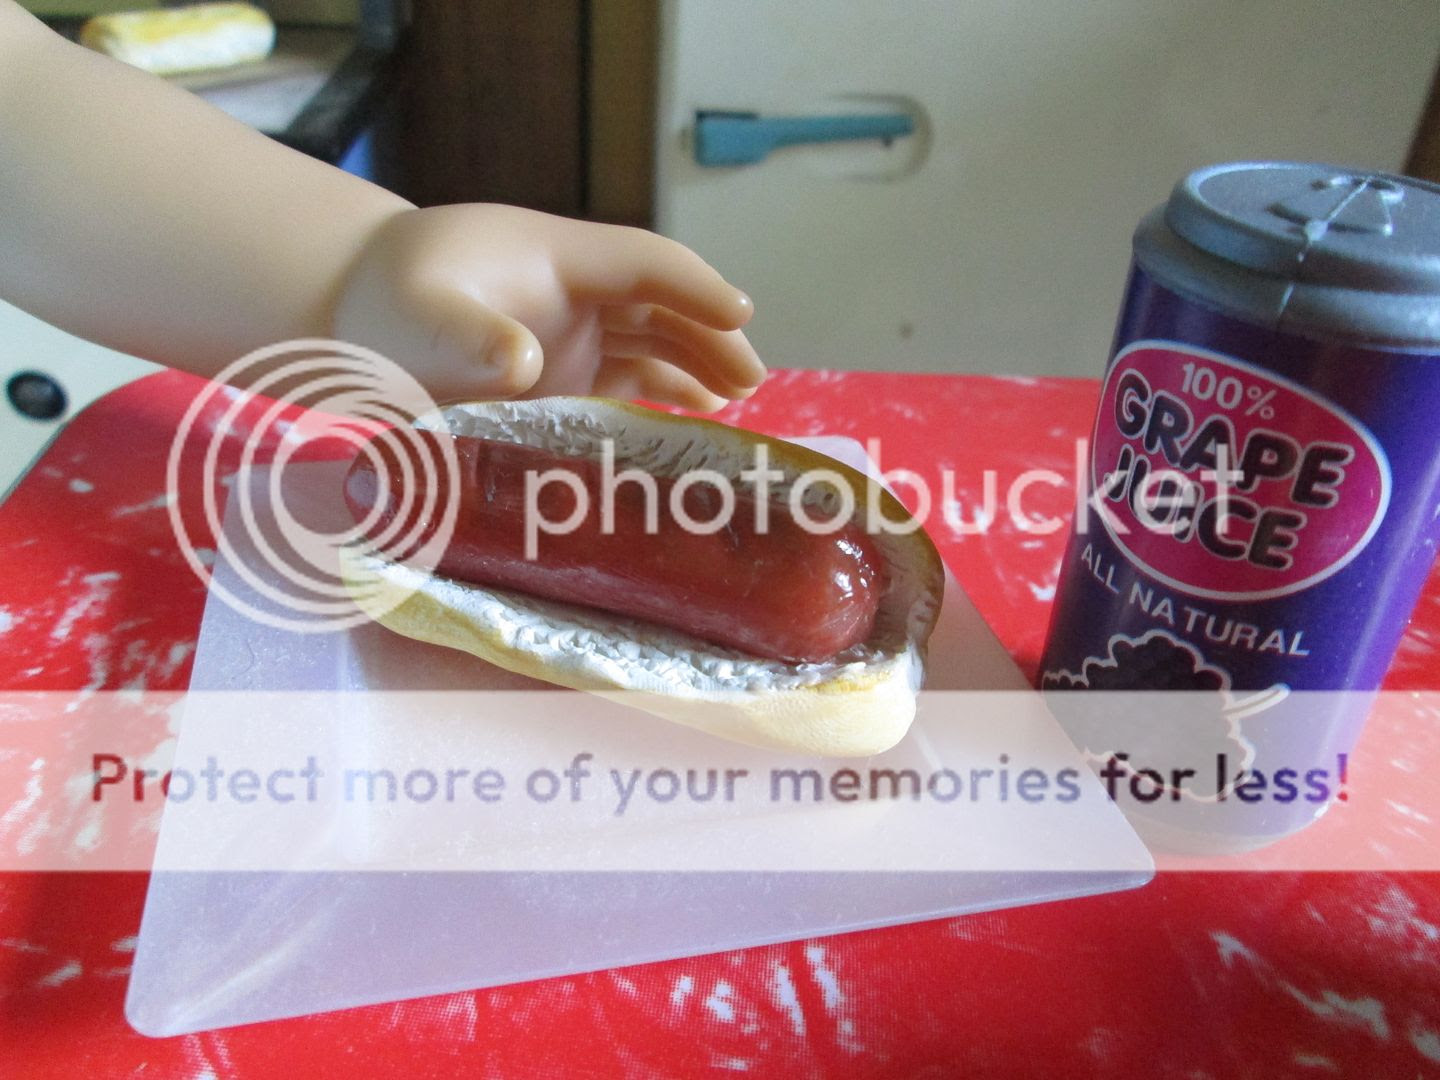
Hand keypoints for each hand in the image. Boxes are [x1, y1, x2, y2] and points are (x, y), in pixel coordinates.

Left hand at [331, 204, 763, 409]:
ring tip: (736, 403)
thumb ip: (467, 335)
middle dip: (711, 335)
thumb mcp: (417, 316)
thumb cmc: (381, 303)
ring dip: (695, 366)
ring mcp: (567, 333)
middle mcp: (573, 292)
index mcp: (555, 256)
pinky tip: (692, 417)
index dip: (696, 286)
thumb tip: (524, 364)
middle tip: (752, 379)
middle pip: (663, 303)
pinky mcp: (554, 376)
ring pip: (651, 342)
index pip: (645, 263)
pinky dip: (661, 396)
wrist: (347, 317)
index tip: (741, 314)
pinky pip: (624, 381)